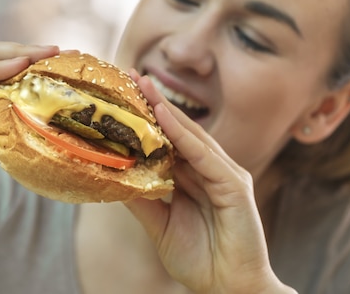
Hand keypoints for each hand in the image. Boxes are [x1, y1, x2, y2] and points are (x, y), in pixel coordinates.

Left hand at [124, 74, 294, 293]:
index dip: (148, 118)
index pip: (169, 141)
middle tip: (131, 76)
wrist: (228, 290)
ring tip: (143, 86)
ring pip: (192, 137)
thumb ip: (142, 200)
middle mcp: (210, 171)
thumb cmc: (200, 260)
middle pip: (180, 131)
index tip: (124, 95)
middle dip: (156, 104)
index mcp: (194, 178)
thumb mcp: (160, 225)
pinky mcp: (235, 187)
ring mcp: (225, 176)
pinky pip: (205, 156)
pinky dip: (185, 136)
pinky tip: (165, 116)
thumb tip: (114, 177)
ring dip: (167, 110)